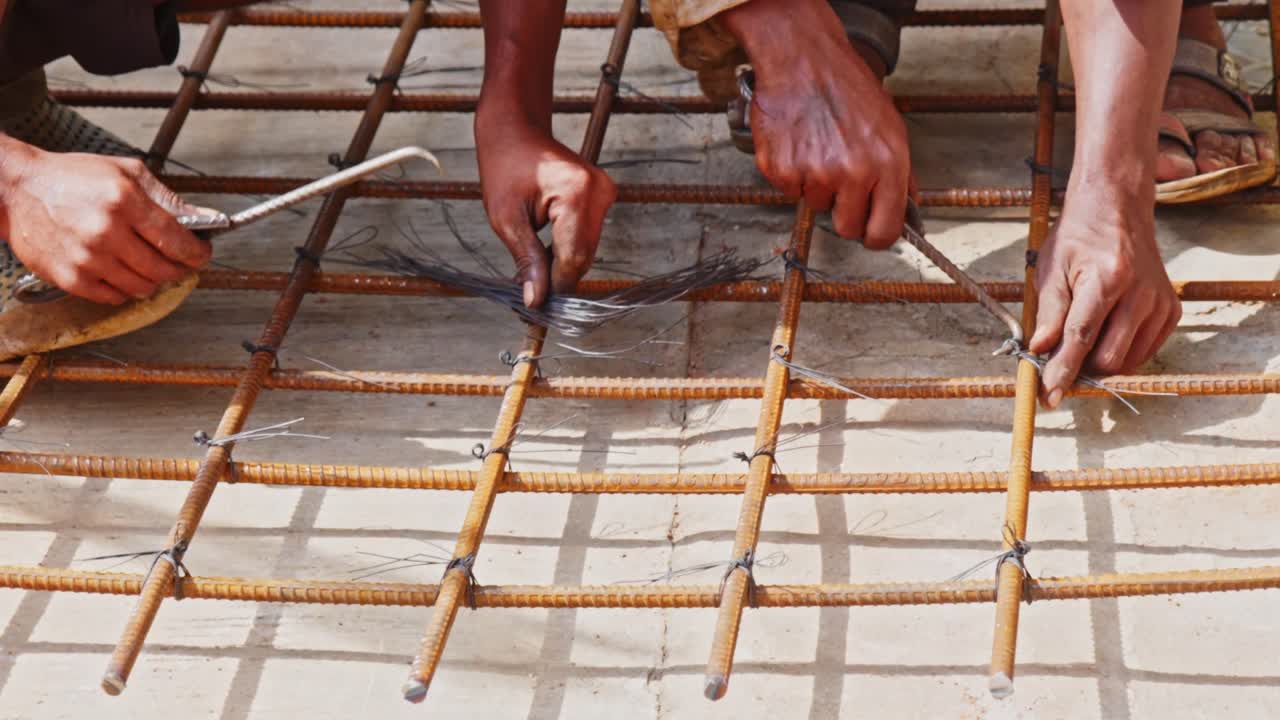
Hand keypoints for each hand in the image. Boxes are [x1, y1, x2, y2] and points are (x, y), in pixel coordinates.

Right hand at [0, 141, 211, 304]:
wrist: (19, 189)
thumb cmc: (73, 178)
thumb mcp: (127, 172)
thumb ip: (169, 198)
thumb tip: (206, 218)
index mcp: (124, 201)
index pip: (177, 241)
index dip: (198, 252)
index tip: (202, 253)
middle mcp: (106, 231)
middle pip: (163, 268)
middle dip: (179, 268)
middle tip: (179, 262)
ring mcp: (87, 258)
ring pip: (142, 287)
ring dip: (153, 281)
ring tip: (149, 266)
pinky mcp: (70, 277)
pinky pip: (113, 297)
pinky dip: (125, 290)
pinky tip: (123, 274)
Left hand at [475, 120, 614, 307]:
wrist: (516, 131)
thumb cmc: (504, 167)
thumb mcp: (506, 219)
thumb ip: (526, 261)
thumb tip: (536, 301)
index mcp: (577, 193)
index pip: (573, 258)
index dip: (555, 288)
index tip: (535, 309)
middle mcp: (600, 192)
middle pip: (583, 257)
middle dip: (558, 279)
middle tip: (529, 296)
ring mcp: (606, 193)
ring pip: (587, 250)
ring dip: (561, 265)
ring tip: (532, 271)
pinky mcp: (604, 197)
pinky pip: (588, 237)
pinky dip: (567, 250)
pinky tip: (544, 252)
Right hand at [720, 0, 910, 247]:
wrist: (803, 60)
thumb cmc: (846, 86)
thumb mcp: (890, 125)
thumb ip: (900, 171)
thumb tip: (907, 205)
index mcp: (887, 164)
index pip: (885, 230)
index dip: (876, 236)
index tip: (869, 233)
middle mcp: (853, 173)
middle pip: (847, 228)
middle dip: (843, 212)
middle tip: (839, 183)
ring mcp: (815, 174)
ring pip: (815, 206)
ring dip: (816, 185)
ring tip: (817, 148)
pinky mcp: (782, 171)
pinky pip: (789, 191)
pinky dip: (791, 174)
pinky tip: (798, 144)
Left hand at [1029, 200, 1180, 407]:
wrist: (1117, 209)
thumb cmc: (1078, 238)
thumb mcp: (1052, 269)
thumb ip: (1048, 313)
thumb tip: (1039, 350)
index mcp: (1107, 279)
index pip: (1081, 337)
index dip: (1063, 370)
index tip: (1050, 396)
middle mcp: (1141, 293)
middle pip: (1109, 357)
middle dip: (1081, 369)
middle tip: (1059, 362)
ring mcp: (1161, 303)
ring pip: (1128, 360)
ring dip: (1100, 362)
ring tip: (1082, 341)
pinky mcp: (1171, 311)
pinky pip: (1144, 351)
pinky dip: (1122, 353)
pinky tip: (1106, 332)